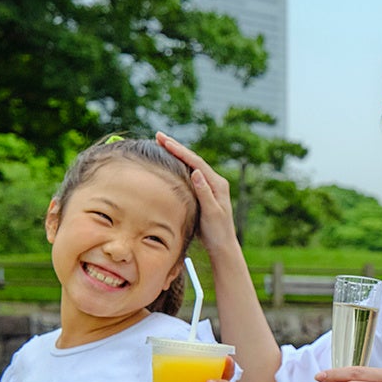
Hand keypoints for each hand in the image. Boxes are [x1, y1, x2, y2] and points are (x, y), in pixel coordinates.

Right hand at [155, 132, 238, 258]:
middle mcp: (215, 182)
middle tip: (158, 135)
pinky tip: (170, 163)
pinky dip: (179, 166)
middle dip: (175, 147)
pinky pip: (190, 174)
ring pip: (191, 165)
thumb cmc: (217, 232)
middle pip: (192, 159)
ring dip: (177, 154)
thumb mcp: (211, 213)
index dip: (179, 150)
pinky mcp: (204, 193)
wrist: (223, 246)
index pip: (195, 162)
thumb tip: (196, 172)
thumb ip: (204, 193)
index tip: (163, 140)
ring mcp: (210, 187)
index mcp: (217, 184)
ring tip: (162, 144)